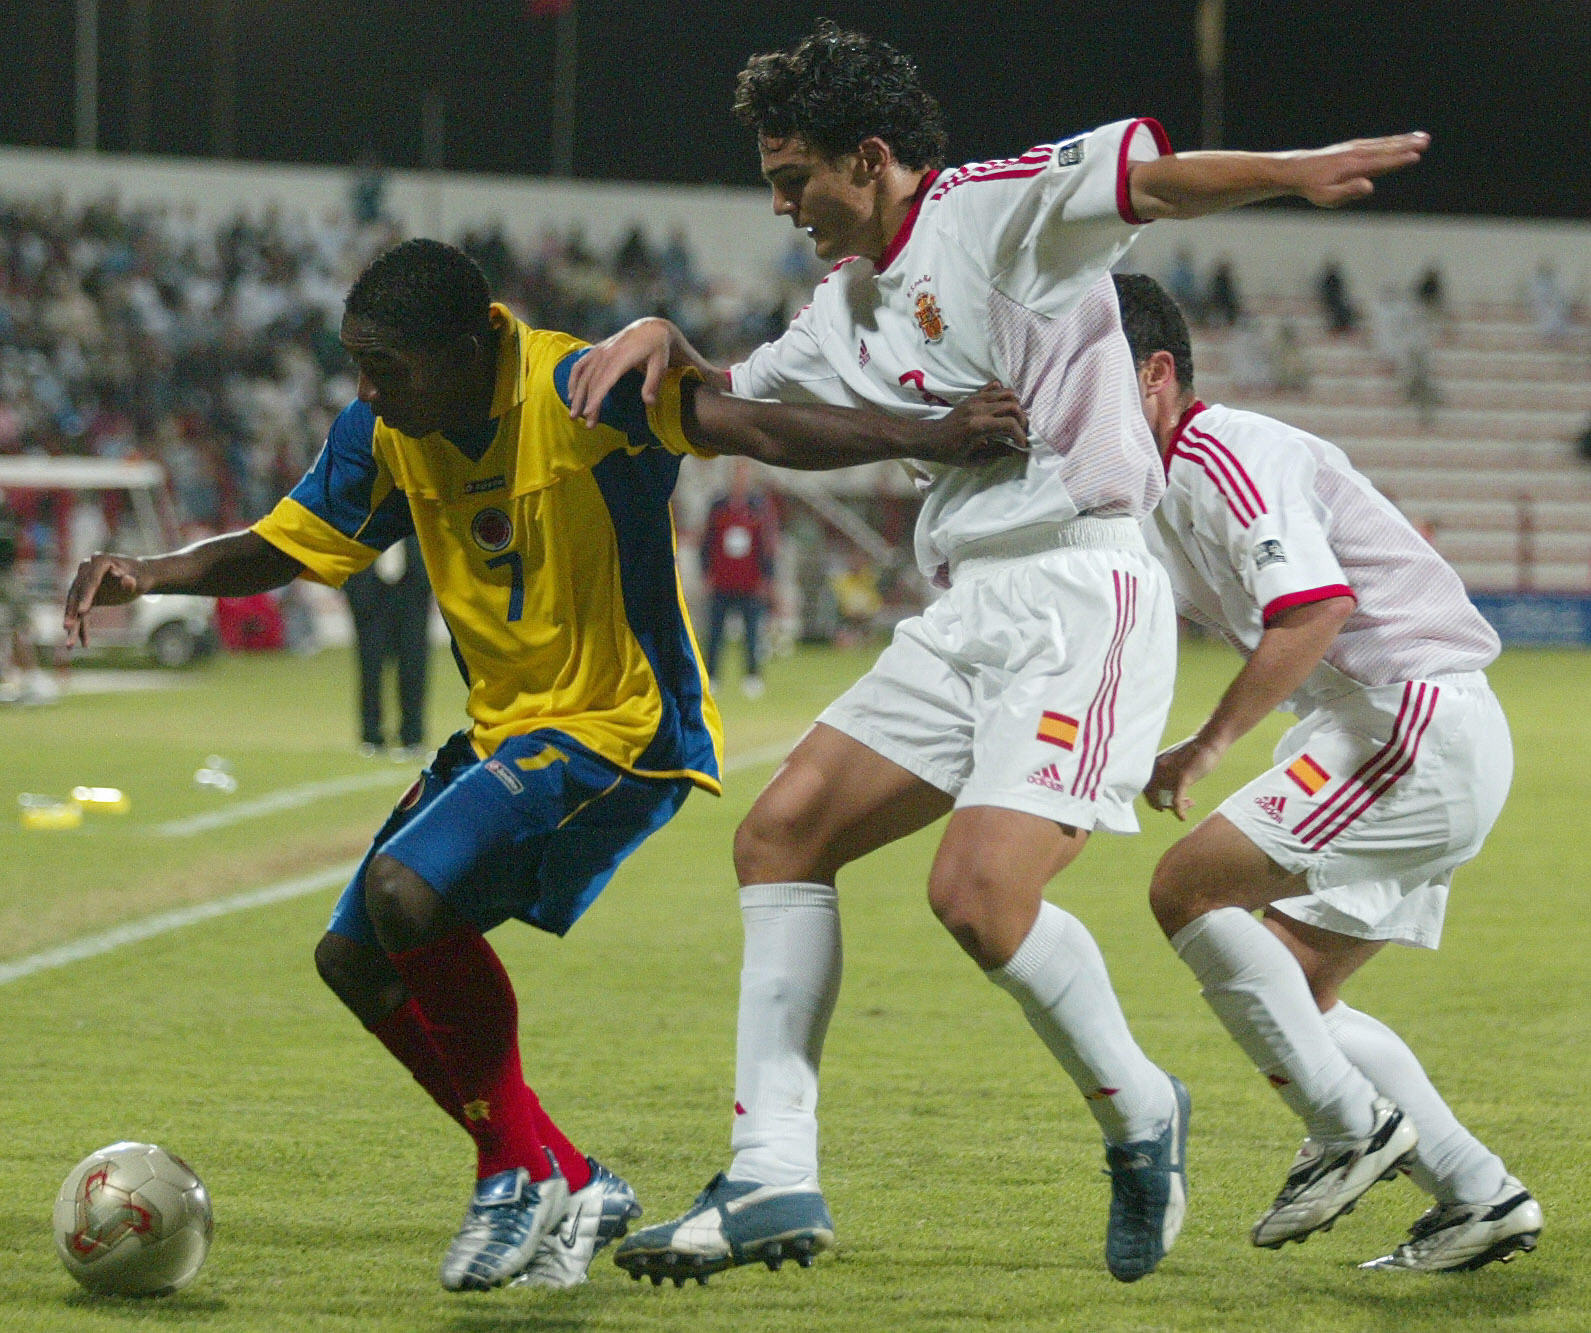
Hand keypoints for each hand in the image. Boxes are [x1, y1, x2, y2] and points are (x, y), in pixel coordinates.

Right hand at [64, 552, 145, 647]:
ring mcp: (84, 582)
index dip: (86, 596)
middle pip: (77, 593)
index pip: (91, 581)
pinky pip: (81, 613)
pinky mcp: (85, 595)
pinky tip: (84, 644)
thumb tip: (126, 579)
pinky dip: (82, 628)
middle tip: (67, 628)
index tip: (83, 611)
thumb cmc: (141, 576)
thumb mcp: (140, 580)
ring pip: (75, 605)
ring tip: (69, 645)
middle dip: (72, 612)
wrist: (140, 575)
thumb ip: (132, 581)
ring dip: (72, 624)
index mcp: (100, 561)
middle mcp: (87, 569)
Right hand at [567, 318, 673, 426]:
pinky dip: (573, 379)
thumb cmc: (657, 349)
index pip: (604, 381)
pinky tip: (571, 394)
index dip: (596, 398)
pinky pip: (580, 365)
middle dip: (586, 404)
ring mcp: (599, 351)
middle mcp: (606, 353)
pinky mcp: (597, 350)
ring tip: (574, 414)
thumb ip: (653, 383)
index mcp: (621, 357)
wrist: (650, 328)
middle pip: (592, 382)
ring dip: (577, 395)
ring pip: (583, 376)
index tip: (589, 414)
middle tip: (586, 425)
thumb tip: (649, 403)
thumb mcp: (660, 364)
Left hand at [916, 382, 1029, 463]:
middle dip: (1022, 420)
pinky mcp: (973, 396)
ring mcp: (975, 399)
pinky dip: (1004, 394)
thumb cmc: (950, 452)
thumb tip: (1016, 450)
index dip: (1020, 435)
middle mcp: (978, 409)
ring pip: (1006, 393)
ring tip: (1014, 419)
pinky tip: (1003, 407)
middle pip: (1012, 405)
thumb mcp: (973, 460)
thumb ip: (996, 454)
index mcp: (977, 426)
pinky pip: (994, 386)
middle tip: (1021, 432)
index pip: (1009, 424)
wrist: (931, 438)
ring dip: (1016, 406)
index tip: (1021, 445)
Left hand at [1144, 734, 1224, 820]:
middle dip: (1163, 804)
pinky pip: (1176, 800)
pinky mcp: (1182, 778)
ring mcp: (1169, 773)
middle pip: (1151, 795)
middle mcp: (1158, 768)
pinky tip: (1183, 818)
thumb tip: (1166, 790)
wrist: (1209, 741)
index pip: (1144, 787)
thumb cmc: (1195, 752)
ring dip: (1176, 807)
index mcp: (1154, 764)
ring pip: (1164, 799)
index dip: (1151, 800)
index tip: (1162, 807)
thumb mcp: (1175, 763)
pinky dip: (1179, 811)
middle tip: (1180, 804)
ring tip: (1191, 803)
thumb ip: (1167, 773)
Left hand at [1282, 131, 1429, 207]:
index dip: (1398, 160)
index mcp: (1353, 167)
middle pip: (1385, 149)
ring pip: (1382, 143)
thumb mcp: (1327, 197)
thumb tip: (1369, 186)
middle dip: (1406, 145)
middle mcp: (1355, 154)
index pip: (1381, 163)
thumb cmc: (1312, 188)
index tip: (1416, 156)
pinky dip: (1389, 140)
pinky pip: (1375, 142)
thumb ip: (1348, 191)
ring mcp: (1353, 148)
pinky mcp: (1351, 147)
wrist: (1295, 170)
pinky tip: (1399, 140)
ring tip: (1421, 137)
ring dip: (1402, 140)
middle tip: (1426, 141)